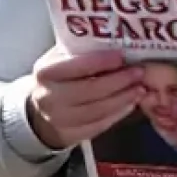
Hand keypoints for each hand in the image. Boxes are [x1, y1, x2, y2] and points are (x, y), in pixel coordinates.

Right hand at [27, 46, 145, 148]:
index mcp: (46, 73)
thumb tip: (110, 41)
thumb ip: (78, 52)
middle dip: (119, 81)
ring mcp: (59, 119)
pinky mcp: (71, 135)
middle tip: (138, 73)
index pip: (76, 67)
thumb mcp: (57, 60)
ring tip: (139, 88)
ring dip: (123, 99)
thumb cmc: (54, 80)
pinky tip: (129, 104)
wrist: (37, 110)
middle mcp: (50, 97)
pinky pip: (99, 125)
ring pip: (98, 110)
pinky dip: (117, 114)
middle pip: (90, 90)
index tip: (121, 56)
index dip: (101, 62)